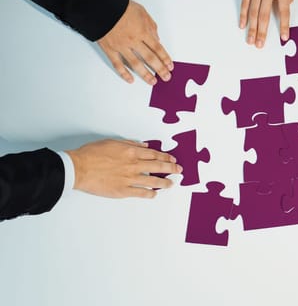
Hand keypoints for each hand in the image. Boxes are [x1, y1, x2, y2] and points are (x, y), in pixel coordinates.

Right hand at [66, 139, 181, 198]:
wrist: (79, 168)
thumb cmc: (92, 154)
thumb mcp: (112, 142)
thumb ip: (130, 144)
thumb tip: (143, 145)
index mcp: (131, 152)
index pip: (154, 154)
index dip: (166, 157)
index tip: (172, 159)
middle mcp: (134, 165)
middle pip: (158, 166)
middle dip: (171, 169)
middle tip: (179, 171)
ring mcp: (129, 179)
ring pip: (153, 181)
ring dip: (164, 182)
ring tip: (171, 184)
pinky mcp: (123, 190)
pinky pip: (141, 193)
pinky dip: (149, 194)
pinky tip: (154, 194)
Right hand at [97, 0, 173, 84]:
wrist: (100, 6)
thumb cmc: (121, 7)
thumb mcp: (141, 12)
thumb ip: (151, 26)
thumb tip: (157, 39)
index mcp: (142, 31)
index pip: (157, 48)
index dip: (165, 58)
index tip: (170, 66)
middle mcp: (133, 41)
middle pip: (150, 58)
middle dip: (160, 69)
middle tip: (166, 77)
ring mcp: (121, 47)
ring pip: (136, 64)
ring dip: (145, 75)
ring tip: (152, 81)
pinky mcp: (110, 49)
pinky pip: (118, 64)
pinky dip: (124, 73)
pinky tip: (130, 79)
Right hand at [239, 0, 293, 47]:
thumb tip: (284, 9)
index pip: (284, 12)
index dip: (284, 26)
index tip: (284, 37)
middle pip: (265, 15)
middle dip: (262, 32)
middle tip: (260, 45)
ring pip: (253, 12)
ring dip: (252, 28)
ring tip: (250, 40)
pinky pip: (245, 3)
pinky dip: (243, 15)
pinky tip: (242, 25)